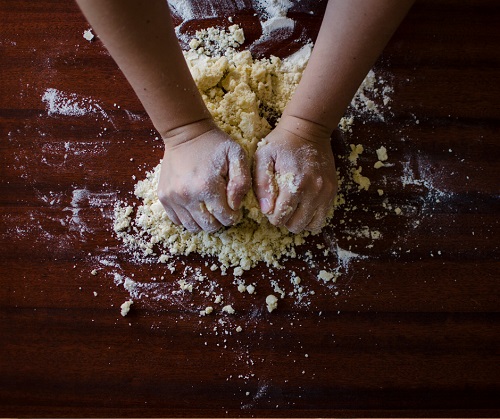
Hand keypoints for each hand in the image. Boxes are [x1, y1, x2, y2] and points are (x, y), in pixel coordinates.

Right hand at [158, 121, 250, 232]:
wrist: (185, 132)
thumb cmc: (214, 144)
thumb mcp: (237, 155)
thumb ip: (242, 182)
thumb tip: (235, 205)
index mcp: (207, 186)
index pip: (225, 218)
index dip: (234, 216)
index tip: (234, 208)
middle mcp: (187, 195)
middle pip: (209, 226)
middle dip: (220, 221)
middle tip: (223, 209)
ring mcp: (173, 197)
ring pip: (192, 227)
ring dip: (204, 222)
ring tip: (209, 209)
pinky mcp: (164, 197)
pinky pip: (177, 220)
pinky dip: (188, 219)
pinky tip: (196, 207)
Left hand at [253, 115, 337, 233]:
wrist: (308, 129)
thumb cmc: (281, 143)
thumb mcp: (263, 157)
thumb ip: (262, 184)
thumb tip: (266, 210)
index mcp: (295, 184)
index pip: (281, 217)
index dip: (272, 216)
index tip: (270, 206)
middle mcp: (314, 191)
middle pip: (296, 225)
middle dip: (285, 220)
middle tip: (280, 207)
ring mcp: (326, 192)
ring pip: (312, 225)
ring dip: (299, 221)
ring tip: (292, 208)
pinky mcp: (332, 191)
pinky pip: (323, 216)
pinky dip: (311, 216)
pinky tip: (303, 205)